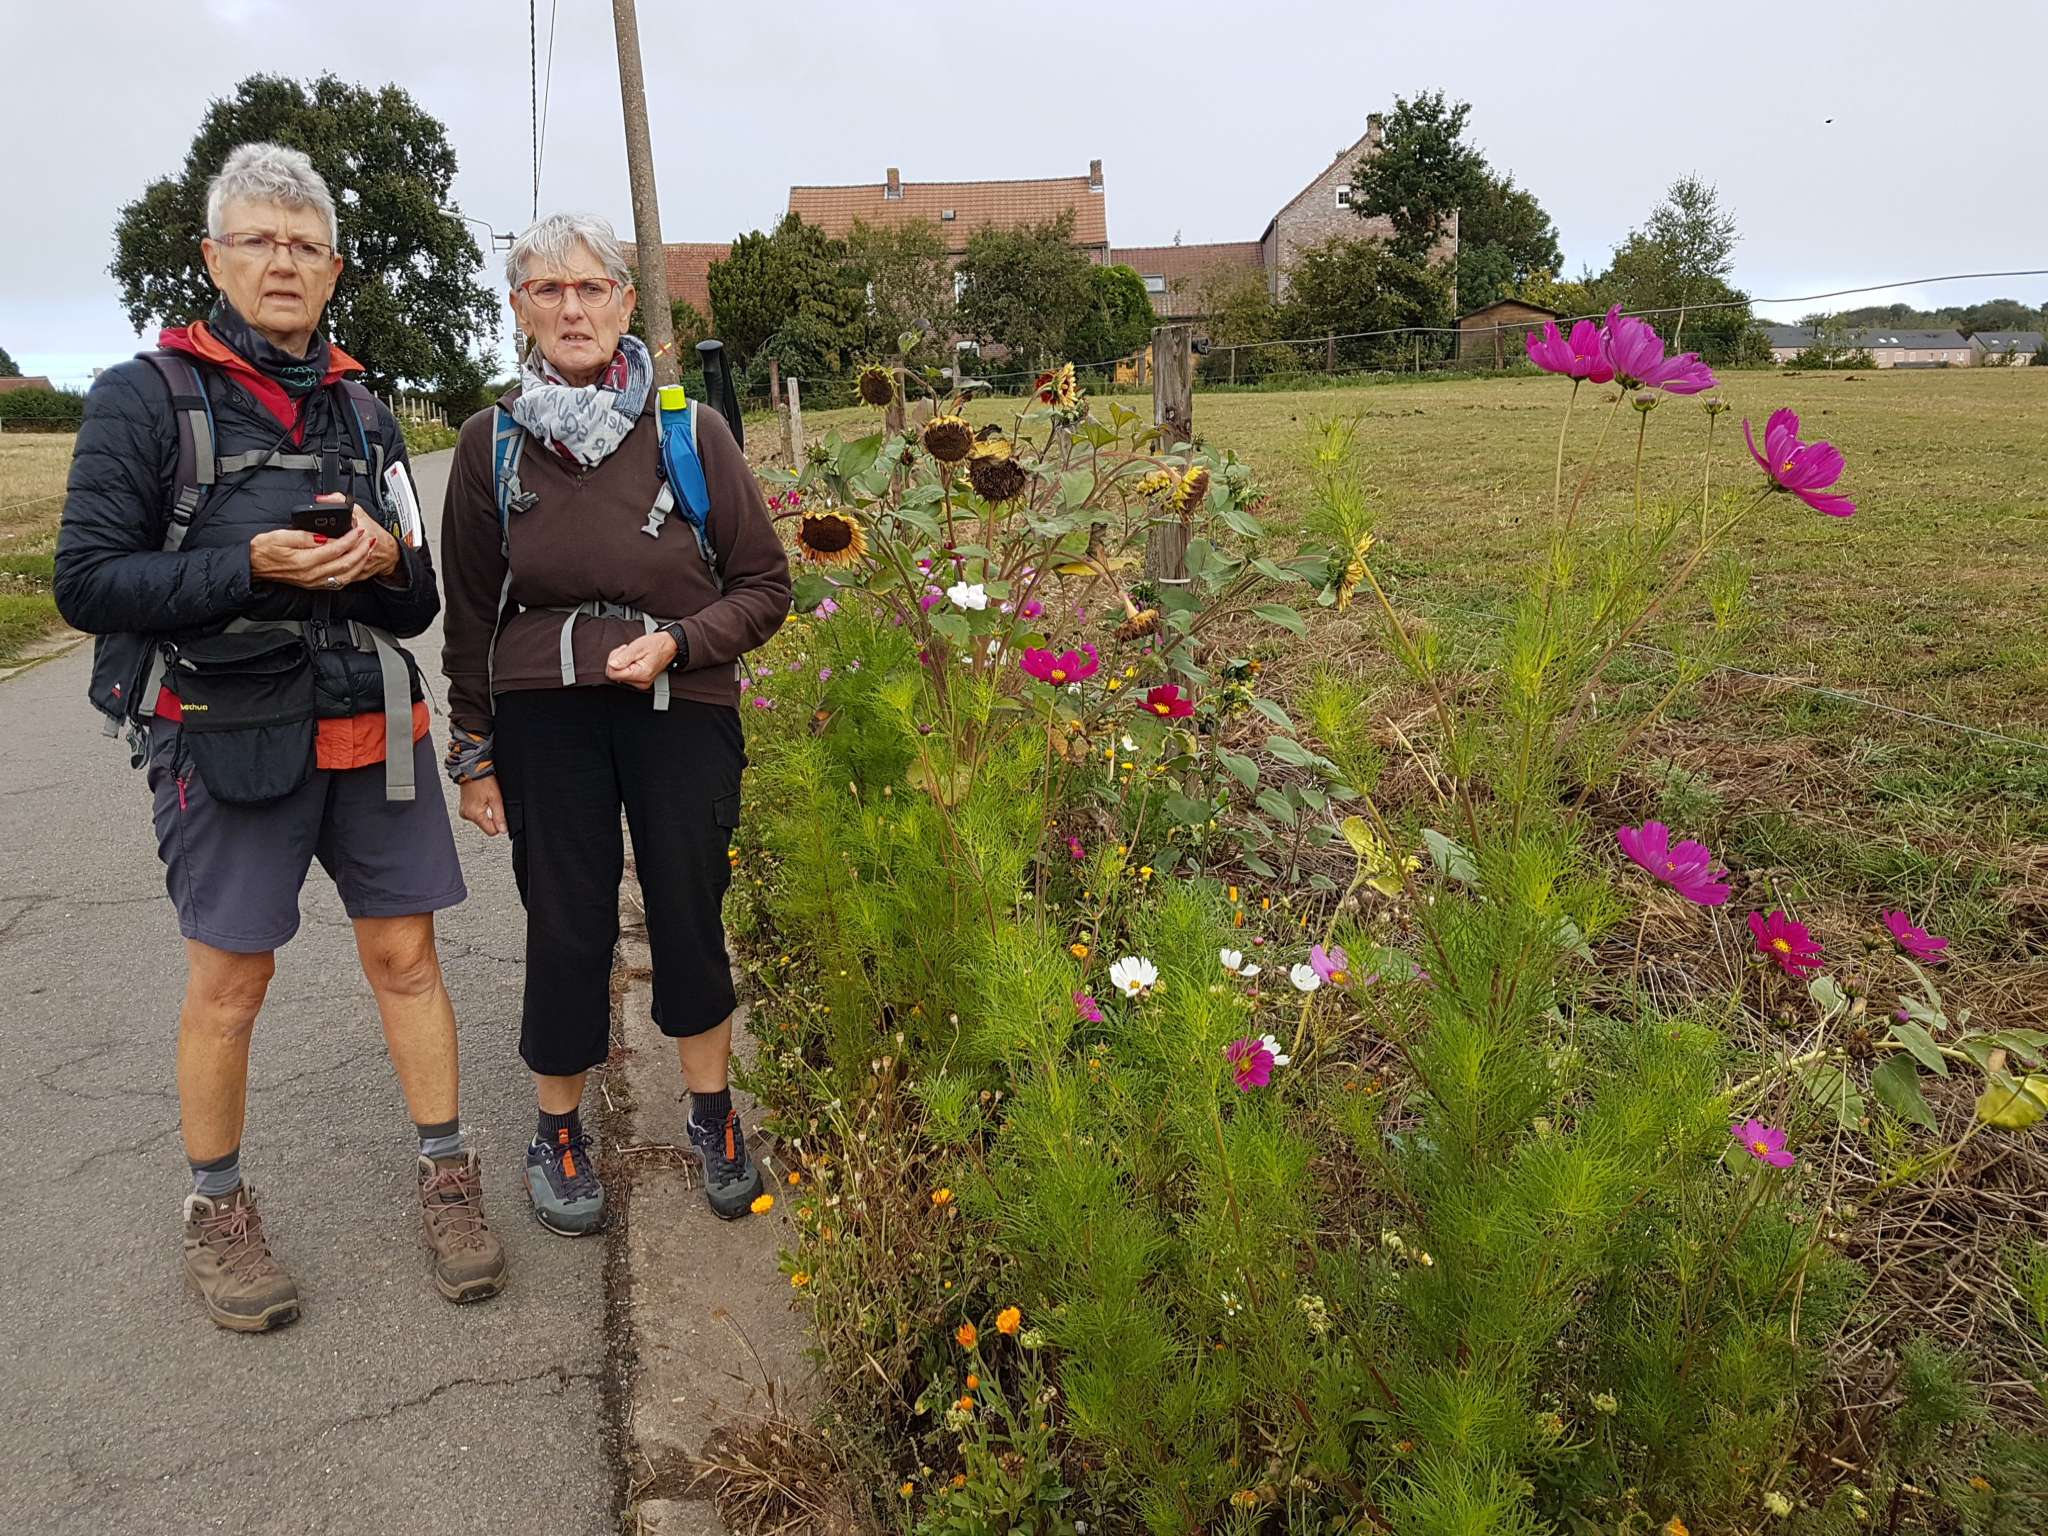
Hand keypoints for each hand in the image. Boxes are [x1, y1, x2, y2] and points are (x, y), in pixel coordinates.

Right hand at [247, 497, 396, 589]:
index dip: (350, 539)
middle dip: (361, 550)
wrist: (253, 566)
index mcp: (304, 561)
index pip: (335, 549)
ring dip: (360, 562)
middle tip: (369, 538)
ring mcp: (313, 582)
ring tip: (368, 549)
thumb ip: (304, 536)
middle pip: (345, 564)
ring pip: (345, 575)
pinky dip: (351, 573)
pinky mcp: (314, 584)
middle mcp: (311, 575)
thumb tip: (323, 536)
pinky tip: (356, 564)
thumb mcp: (280, 536)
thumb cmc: (263, 550)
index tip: (358, 529)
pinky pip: (338, 582)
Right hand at [459, 777, 506, 836]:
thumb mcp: (496, 799)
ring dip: (486, 812)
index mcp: (474, 815)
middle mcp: (467, 815)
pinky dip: (481, 809)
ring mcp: (464, 812)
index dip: (498, 824)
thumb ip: (500, 816)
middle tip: (492, 802)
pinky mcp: (464, 808)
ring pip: (481, 820)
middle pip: (486, 826)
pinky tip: (481, 799)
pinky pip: (476, 814)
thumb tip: (503, 830)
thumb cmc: (483, 780)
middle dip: (492, 817)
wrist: (472, 769)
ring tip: (486, 799)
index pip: (491, 831)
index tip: (499, 813)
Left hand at [605, 631, 677, 690]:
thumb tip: (611, 664)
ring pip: (619, 676)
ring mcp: (641, 683)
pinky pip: (625, 675)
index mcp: (640, 674)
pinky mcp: (641, 681)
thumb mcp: (638, 646)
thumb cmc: (657, 645)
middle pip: (615, 675)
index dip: (613, 661)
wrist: (669, 645)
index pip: (613, 674)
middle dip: (617, 661)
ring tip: (632, 655)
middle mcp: (641, 682)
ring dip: (622, 663)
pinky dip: (626, 666)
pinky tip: (633, 660)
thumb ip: (623, 657)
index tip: (622, 653)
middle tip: (628, 652)